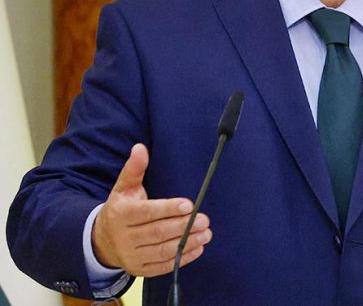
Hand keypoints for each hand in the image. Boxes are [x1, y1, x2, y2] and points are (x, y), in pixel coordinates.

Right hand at [92, 143, 212, 276]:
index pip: (147, 213)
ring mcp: (131, 256)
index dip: (168, 209)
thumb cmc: (121, 209)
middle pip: (157, 233)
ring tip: (206, 234)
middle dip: (183, 227)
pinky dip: (181, 259)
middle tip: (205, 220)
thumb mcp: (124, 188)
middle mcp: (124, 237)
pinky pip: (161, 267)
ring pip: (161, 251)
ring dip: (186, 243)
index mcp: (121, 214)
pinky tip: (197, 248)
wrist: (101, 240)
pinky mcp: (139, 269)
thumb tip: (140, 148)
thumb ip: (134, 169)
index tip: (189, 205)